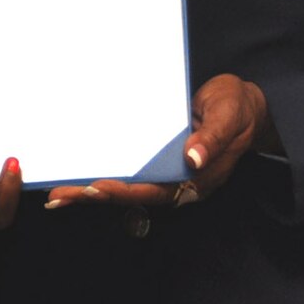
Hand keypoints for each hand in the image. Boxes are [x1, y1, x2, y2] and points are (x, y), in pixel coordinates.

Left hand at [43, 73, 272, 211]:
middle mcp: (178, 181)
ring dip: (92, 188)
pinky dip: (103, 171)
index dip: (124, 191)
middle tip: (58, 197)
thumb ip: (212, 139)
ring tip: (57, 191)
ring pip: (126, 185)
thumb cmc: (238, 108)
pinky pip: (128, 169)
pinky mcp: (157, 158)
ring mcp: (167, 172)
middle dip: (94, 196)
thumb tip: (192, 158)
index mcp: (197, 178)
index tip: (95, 189)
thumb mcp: (229, 117)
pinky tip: (78, 170)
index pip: (155, 190)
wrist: (246, 105)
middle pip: (132, 194)